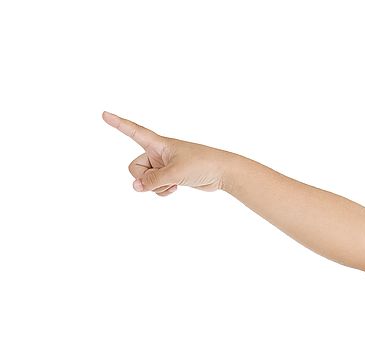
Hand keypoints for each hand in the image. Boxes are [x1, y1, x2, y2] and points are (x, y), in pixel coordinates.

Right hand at [102, 111, 228, 196]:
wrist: (223, 172)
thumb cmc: (202, 164)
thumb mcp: (174, 174)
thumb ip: (152, 181)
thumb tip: (136, 187)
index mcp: (159, 143)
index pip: (134, 131)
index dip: (118, 123)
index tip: (104, 114)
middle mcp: (158, 152)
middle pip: (134, 167)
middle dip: (144, 178)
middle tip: (163, 178)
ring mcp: (164, 165)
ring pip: (145, 180)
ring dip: (156, 186)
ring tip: (174, 183)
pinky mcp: (171, 176)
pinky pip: (155, 186)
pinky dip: (162, 190)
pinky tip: (176, 189)